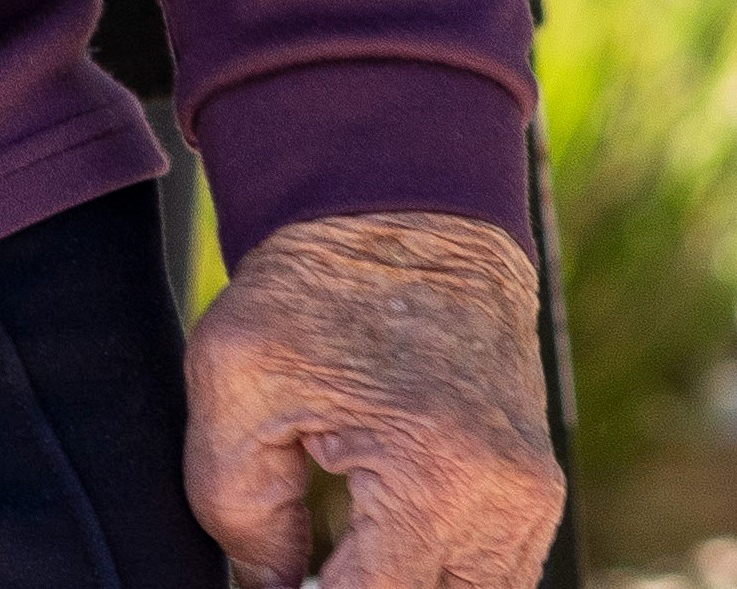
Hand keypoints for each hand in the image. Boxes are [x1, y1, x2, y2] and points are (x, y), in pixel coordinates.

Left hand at [186, 209, 556, 587]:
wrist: (400, 217)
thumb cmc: (311, 288)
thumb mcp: (234, 380)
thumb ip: (235, 505)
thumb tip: (265, 588)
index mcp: (436, 477)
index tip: (273, 584)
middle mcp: (507, 502)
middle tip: (298, 572)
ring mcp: (533, 501)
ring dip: (403, 587)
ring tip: (332, 562)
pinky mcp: (533, 492)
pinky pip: (491, 573)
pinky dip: (433, 575)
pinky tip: (367, 552)